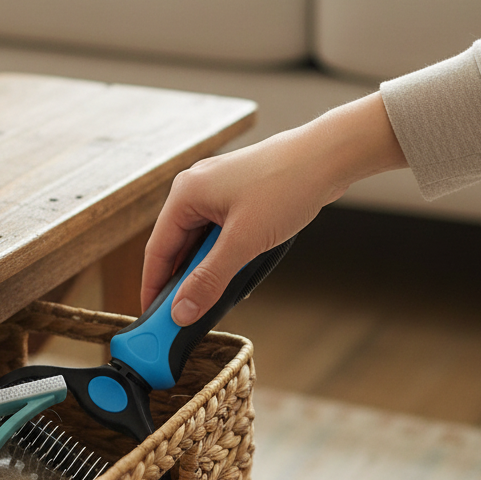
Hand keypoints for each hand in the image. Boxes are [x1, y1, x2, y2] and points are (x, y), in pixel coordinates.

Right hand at [141, 92, 406, 325]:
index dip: (153, 287)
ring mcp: (218, 190)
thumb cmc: (285, 187)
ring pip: (202, 241)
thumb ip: (209, 279)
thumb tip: (181, 312)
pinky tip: (237, 275)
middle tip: (185, 317)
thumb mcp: (244, 242)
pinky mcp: (240, 195)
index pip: (158, 250)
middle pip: (178, 246)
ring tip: (212, 300)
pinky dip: (225, 256)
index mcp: (185, 194)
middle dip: (182, 283)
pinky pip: (221, 233)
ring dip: (207, 270)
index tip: (153, 321)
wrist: (327, 157)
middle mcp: (196, 188)